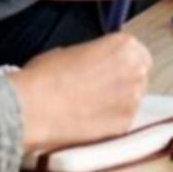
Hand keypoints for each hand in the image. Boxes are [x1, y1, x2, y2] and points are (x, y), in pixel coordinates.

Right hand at [8, 33, 151, 155]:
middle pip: (140, 76)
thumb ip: (94, 56)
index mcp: (125, 46)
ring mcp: (133, 99)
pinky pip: (123, 121)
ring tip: (92, 108)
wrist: (32, 108)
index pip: (138, 53)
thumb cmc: (45, 75)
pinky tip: (90, 122)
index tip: (111, 70)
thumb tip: (95, 64)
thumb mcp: (71, 51)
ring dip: (118, 102)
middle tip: (101, 90)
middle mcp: (137, 70)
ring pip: (133, 100)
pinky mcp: (124, 125)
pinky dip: (110, 122)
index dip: (123, 63)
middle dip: (124, 82)